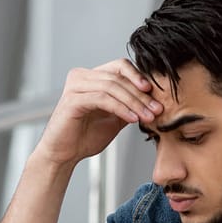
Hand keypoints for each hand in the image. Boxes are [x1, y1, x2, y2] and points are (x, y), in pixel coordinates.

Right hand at [34, 59, 163, 166]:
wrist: (64, 156)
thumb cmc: (84, 137)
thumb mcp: (114, 118)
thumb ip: (129, 105)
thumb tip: (153, 99)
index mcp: (91, 77)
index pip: (120, 67)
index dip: (139, 77)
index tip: (155, 94)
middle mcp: (81, 76)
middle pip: (118, 76)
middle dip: (140, 94)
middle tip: (157, 109)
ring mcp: (75, 86)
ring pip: (112, 86)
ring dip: (134, 102)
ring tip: (148, 116)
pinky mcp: (72, 100)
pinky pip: (103, 99)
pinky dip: (121, 108)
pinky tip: (132, 119)